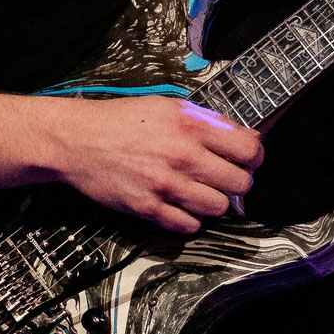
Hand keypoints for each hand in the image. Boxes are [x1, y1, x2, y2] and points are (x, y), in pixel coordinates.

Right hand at [45, 94, 263, 233]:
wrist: (79, 140)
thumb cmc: (124, 120)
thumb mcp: (169, 106)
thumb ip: (208, 121)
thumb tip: (246, 137)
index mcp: (192, 126)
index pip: (249, 150)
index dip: (254, 157)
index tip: (248, 159)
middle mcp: (183, 157)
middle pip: (240, 184)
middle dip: (237, 182)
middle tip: (224, 178)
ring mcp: (166, 186)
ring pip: (218, 208)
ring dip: (214, 202)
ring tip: (201, 192)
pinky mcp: (149, 208)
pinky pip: (188, 226)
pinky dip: (190, 219)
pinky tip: (181, 205)